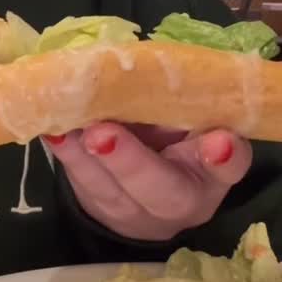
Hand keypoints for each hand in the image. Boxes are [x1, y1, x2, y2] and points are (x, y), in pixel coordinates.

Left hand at [45, 123, 251, 239]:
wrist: (148, 196)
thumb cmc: (181, 146)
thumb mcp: (199, 128)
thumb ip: (197, 106)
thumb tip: (180, 71)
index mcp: (213, 175)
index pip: (228, 169)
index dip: (224, 158)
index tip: (220, 141)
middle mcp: (178, 200)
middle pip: (159, 189)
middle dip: (129, 160)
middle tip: (101, 133)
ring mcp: (133, 210)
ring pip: (109, 189)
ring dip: (84, 158)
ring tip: (68, 128)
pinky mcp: (97, 206)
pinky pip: (79, 182)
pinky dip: (65, 154)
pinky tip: (53, 131)